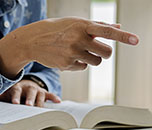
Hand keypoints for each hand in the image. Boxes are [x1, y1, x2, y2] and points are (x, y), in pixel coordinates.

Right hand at [0, 17, 138, 77]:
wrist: (33, 40)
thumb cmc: (57, 29)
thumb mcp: (75, 23)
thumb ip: (97, 25)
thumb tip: (118, 26)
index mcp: (83, 25)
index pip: (107, 31)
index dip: (123, 36)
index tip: (136, 40)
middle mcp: (78, 39)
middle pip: (106, 53)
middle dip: (104, 53)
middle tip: (97, 50)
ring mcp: (72, 53)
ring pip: (96, 62)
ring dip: (92, 59)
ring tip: (78, 52)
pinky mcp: (66, 64)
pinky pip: (83, 67)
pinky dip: (79, 64)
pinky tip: (67, 57)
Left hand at [0, 80, 60, 106]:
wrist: (22, 84)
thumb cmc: (12, 91)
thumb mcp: (3, 93)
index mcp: (16, 87)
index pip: (15, 91)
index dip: (15, 96)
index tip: (14, 103)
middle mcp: (27, 87)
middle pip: (30, 92)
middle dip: (30, 99)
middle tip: (28, 106)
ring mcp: (36, 89)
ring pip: (40, 94)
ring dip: (40, 101)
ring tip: (41, 108)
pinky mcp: (43, 92)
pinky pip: (49, 94)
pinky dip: (54, 97)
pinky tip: (58, 101)